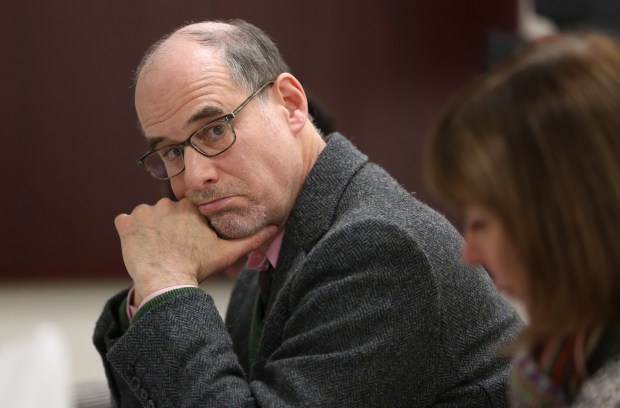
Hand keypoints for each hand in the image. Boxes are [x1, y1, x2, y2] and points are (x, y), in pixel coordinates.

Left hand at [114, 197, 277, 304]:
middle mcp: (167, 203)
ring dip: (150, 230)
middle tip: (172, 248)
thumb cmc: (198, 267)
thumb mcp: (227, 253)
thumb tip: (275, 227)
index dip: (186, 226)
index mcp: (191, 207)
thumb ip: (251, 239)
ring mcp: (145, 212)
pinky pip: (125, 222)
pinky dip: (129, 232)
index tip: (186, 240)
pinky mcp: (126, 223)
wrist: (166, 283)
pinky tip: (139, 247)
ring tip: (157, 250)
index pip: (187, 210)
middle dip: (168, 227)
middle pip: (167, 213)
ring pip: (147, 217)